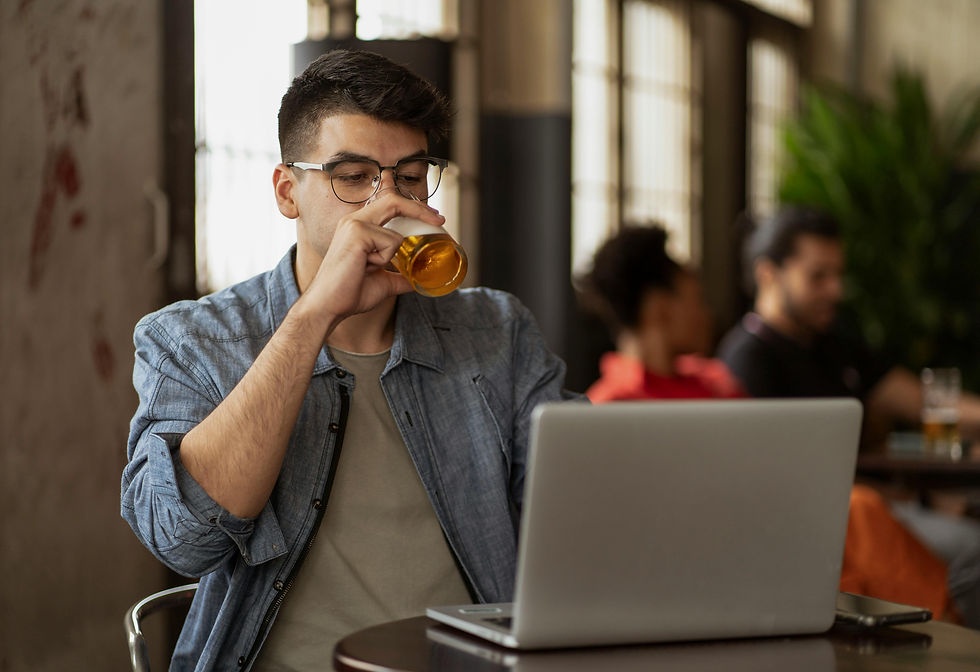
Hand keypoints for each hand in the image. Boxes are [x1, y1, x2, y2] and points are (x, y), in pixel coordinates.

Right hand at [302, 190, 445, 320]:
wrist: (329, 306)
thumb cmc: (349, 293)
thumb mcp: (383, 282)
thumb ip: (400, 276)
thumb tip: (419, 280)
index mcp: (358, 226)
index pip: (389, 204)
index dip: (413, 207)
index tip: (433, 218)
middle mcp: (354, 220)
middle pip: (394, 201)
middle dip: (419, 209)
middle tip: (439, 220)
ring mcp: (355, 224)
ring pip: (396, 234)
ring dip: (390, 257)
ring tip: (367, 268)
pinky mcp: (357, 233)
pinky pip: (391, 243)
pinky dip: (384, 260)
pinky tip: (364, 267)